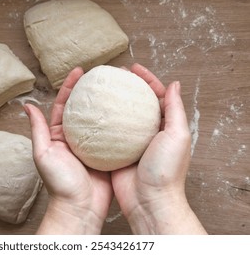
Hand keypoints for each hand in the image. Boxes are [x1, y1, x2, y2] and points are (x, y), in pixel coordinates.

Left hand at [24, 67, 112, 233]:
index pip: (64, 105)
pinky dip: (119, 122)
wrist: (80, 208)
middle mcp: (76, 138)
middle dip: (90, 90)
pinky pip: (114, 134)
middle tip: (101, 74)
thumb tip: (27, 106)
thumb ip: (38, 130)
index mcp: (59, 136)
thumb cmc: (60, 184)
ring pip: (99, 119)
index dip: (70, 86)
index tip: (80, 71)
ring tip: (115, 86)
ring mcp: (93, 145)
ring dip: (106, 103)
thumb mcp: (44, 154)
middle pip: (83, 109)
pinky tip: (128, 111)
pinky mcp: (108, 154)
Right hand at [112, 63, 206, 233]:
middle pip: (136, 102)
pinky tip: (92, 112)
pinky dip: (101, 120)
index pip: (156, 95)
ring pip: (120, 115)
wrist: (148, 201)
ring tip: (101, 88)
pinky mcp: (116, 151)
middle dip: (126, 86)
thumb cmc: (166, 170)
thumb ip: (175, 109)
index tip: (133, 67)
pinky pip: (107, 131)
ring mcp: (130, 141)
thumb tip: (175, 84)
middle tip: (114, 74)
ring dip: (112, 101)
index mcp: (164, 126)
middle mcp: (147, 131)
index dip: (146, 79)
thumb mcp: (177, 135)